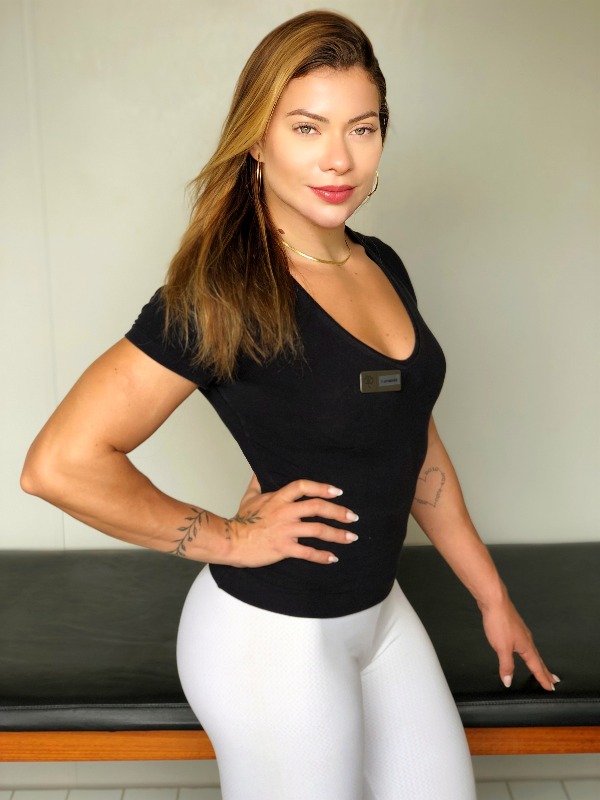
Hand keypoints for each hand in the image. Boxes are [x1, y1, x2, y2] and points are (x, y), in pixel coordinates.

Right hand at [223, 475, 358, 567]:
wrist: (231, 541)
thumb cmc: (241, 521)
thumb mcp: (250, 497)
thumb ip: (258, 483)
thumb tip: (258, 470)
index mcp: (278, 498)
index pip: (303, 486)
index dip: (322, 487)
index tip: (337, 491)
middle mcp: (285, 512)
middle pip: (317, 507)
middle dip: (338, 512)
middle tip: (352, 516)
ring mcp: (285, 531)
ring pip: (317, 530)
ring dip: (337, 534)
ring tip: (350, 537)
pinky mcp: (283, 548)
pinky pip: (308, 552)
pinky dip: (322, 556)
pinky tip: (332, 558)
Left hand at [480, 595, 558, 691]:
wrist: (494, 601)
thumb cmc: (500, 621)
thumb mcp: (501, 648)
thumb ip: (506, 665)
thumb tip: (508, 681)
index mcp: (526, 646)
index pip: (536, 666)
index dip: (542, 678)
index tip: (550, 688)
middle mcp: (527, 639)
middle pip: (539, 659)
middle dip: (546, 672)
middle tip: (554, 681)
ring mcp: (521, 632)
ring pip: (533, 651)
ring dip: (538, 662)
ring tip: (542, 669)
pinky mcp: (514, 627)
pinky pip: (525, 644)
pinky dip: (529, 652)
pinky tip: (523, 650)